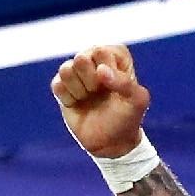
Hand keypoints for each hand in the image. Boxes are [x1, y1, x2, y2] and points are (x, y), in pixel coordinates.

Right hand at [51, 45, 150, 159]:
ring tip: (88, 98)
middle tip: (99, 93)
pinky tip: (77, 104)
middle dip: (90, 81)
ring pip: (66, 70)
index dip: (106, 73)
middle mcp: (95, 59)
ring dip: (78, 89)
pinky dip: (68, 98)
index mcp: (115, 55)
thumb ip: (125, 82)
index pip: (100, 52)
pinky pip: (57, 85)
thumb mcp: (138, 101)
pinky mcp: (63, 87)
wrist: (112, 142)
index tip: (113, 87)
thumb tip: (100, 71)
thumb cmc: (128, 118)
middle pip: (81, 58)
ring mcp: (77, 72)